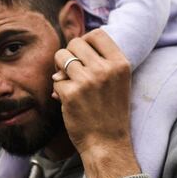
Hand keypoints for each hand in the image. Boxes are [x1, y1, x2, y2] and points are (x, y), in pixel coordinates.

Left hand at [52, 29, 140, 177]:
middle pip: (76, 42)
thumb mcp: (118, 82)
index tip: (84, 54)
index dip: (86, 41)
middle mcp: (105, 69)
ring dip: (60, 68)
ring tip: (69, 82)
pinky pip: (56, 80)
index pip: (98, 34)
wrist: (108, 144)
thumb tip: (73, 46)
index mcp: (120, 64)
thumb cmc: (111, 113)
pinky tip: (69, 101)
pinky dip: (59, 89)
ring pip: (61, 56)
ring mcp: (87, 81)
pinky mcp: (71, 93)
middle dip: (70, 54)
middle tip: (73, 71)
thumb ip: (102, 62)